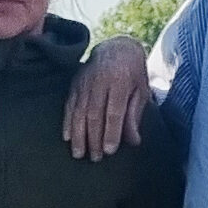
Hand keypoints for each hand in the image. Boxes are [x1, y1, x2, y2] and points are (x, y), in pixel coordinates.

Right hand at [62, 36, 149, 160]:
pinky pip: (69, 106)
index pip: (114, 110)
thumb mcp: (141, 92)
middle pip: (94, 113)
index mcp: (120, 80)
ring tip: (79, 154)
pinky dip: (67, 123)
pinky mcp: (74, 84)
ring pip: (79, 111)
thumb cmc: (133, 74)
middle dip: (94, 138)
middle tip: (95, 158)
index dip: (111, 132)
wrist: (116, 49)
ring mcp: (84, 82)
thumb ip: (135, 115)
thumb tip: (133, 141)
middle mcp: (99, 80)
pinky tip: (66, 138)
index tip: (109, 151)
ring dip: (78, 135)